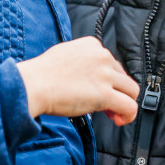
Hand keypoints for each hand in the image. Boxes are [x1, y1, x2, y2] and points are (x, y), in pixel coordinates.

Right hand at [17, 37, 139, 125]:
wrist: (33, 84)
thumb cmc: (42, 74)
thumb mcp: (65, 54)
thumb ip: (82, 60)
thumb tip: (89, 76)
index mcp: (92, 45)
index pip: (111, 63)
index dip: (108, 80)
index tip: (99, 89)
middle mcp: (102, 56)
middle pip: (122, 77)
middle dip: (116, 91)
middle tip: (104, 106)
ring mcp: (105, 75)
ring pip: (131, 90)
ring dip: (124, 103)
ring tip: (112, 113)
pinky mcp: (105, 94)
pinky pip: (130, 106)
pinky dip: (128, 115)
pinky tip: (118, 120)